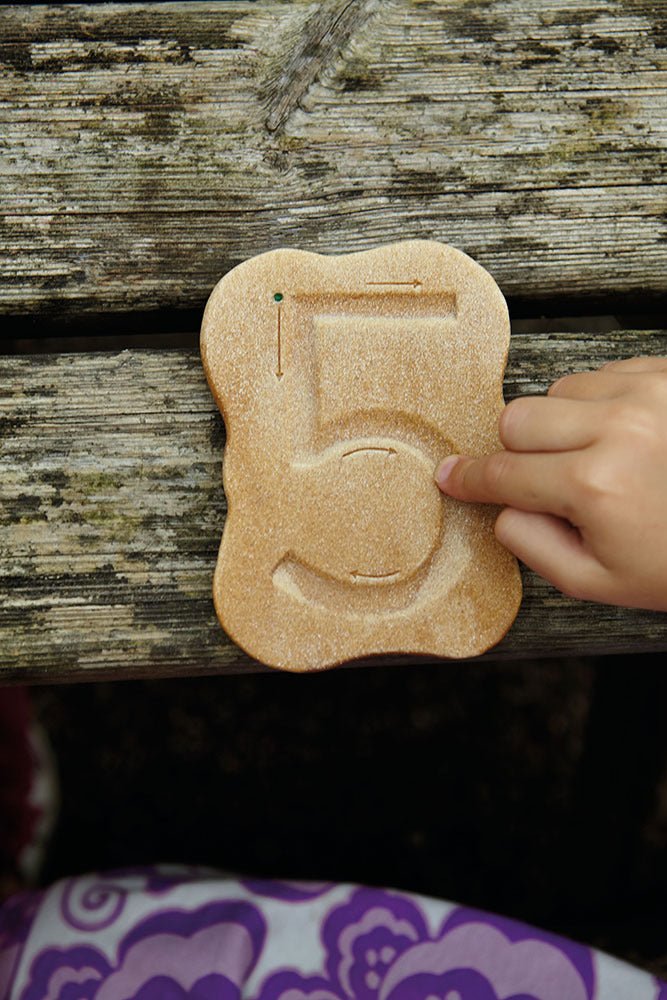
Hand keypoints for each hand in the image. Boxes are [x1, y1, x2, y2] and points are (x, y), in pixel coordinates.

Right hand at [434, 357, 666, 611]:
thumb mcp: (600, 582)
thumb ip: (533, 547)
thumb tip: (499, 506)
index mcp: (596, 486)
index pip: (504, 475)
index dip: (468, 478)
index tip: (450, 475)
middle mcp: (620, 428)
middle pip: (517, 418)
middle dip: (516, 451)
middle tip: (543, 479)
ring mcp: (648, 392)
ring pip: (558, 392)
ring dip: (562, 425)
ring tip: (599, 459)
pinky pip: (601, 375)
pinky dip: (599, 403)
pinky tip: (626, 437)